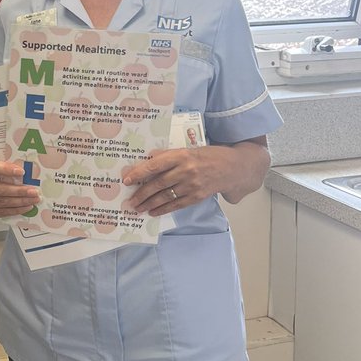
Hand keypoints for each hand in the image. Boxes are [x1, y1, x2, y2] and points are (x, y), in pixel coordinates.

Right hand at [0, 158, 39, 217]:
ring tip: (33, 199)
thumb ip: (9, 163)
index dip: (6, 170)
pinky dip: (15, 210)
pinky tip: (25, 206)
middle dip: (19, 191)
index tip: (22, 172)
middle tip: (33, 191)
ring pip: (1, 202)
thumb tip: (28, 170)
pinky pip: (1, 212)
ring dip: (20, 202)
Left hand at [122, 138, 269, 214]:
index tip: (126, 180)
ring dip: (149, 203)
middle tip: (130, 200)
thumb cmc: (207, 156)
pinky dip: (163, 209)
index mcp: (181, 155)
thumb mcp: (187, 149)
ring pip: (165, 196)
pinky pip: (177, 204)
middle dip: (141, 193)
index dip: (139, 173)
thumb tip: (147, 160)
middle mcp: (186, 170)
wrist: (233, 167)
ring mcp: (192, 184)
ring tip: (138, 208)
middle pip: (158, 183)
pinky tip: (153, 211)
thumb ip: (168, 155)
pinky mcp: (197, 196)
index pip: (154, 164)